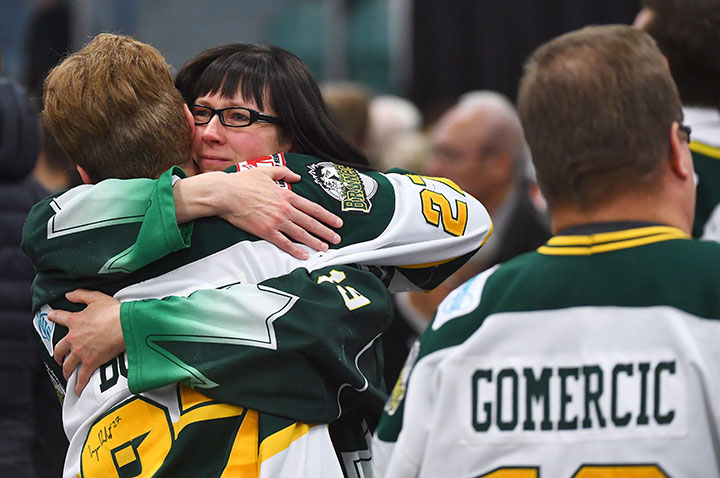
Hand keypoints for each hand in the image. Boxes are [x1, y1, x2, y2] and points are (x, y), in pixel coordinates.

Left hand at [48, 289, 124, 395]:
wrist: (124, 325)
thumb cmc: (113, 311)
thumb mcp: (96, 298)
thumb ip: (80, 295)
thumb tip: (68, 295)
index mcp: (74, 321)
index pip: (59, 317)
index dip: (54, 317)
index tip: (50, 317)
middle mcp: (73, 338)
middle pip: (59, 349)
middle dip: (57, 354)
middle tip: (58, 357)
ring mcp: (80, 352)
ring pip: (67, 364)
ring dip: (66, 369)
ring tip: (67, 373)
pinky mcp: (90, 362)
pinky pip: (81, 376)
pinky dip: (78, 384)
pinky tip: (77, 389)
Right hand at [174, 167, 342, 259]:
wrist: (225, 194)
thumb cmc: (243, 182)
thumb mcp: (266, 171)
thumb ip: (283, 173)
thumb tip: (295, 176)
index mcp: (286, 195)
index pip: (312, 208)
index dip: (327, 216)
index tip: (337, 222)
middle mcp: (285, 209)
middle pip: (310, 222)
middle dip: (326, 232)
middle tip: (337, 239)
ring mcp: (276, 221)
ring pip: (300, 234)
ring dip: (315, 242)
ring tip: (325, 248)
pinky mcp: (265, 231)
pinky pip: (284, 243)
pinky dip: (295, 250)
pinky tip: (304, 255)